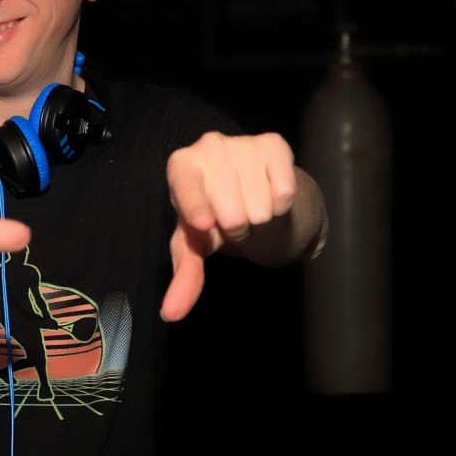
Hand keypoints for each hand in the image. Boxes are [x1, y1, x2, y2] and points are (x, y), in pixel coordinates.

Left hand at [161, 131, 299, 321]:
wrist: (248, 184)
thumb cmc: (213, 215)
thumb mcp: (196, 243)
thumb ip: (185, 274)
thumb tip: (170, 313)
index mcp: (181, 166)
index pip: (188, 189)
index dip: (197, 209)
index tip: (204, 224)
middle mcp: (208, 145)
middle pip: (232, 214)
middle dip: (236, 228)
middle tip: (232, 219)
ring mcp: (241, 142)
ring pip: (260, 207)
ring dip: (258, 218)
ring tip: (249, 206)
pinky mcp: (274, 142)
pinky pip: (284, 192)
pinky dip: (280, 205)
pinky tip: (268, 193)